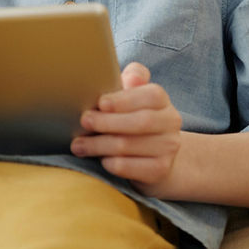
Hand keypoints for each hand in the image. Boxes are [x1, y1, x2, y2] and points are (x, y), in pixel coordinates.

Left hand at [70, 62, 181, 193]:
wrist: (153, 152)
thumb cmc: (130, 115)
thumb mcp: (129, 93)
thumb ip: (130, 79)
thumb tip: (131, 78)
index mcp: (161, 99)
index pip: (149, 96)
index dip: (124, 100)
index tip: (100, 103)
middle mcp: (171, 121)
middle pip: (141, 122)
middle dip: (108, 122)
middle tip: (84, 122)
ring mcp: (169, 147)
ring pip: (132, 146)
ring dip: (101, 146)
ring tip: (78, 145)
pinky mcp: (161, 170)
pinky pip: (134, 168)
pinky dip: (114, 164)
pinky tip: (100, 160)